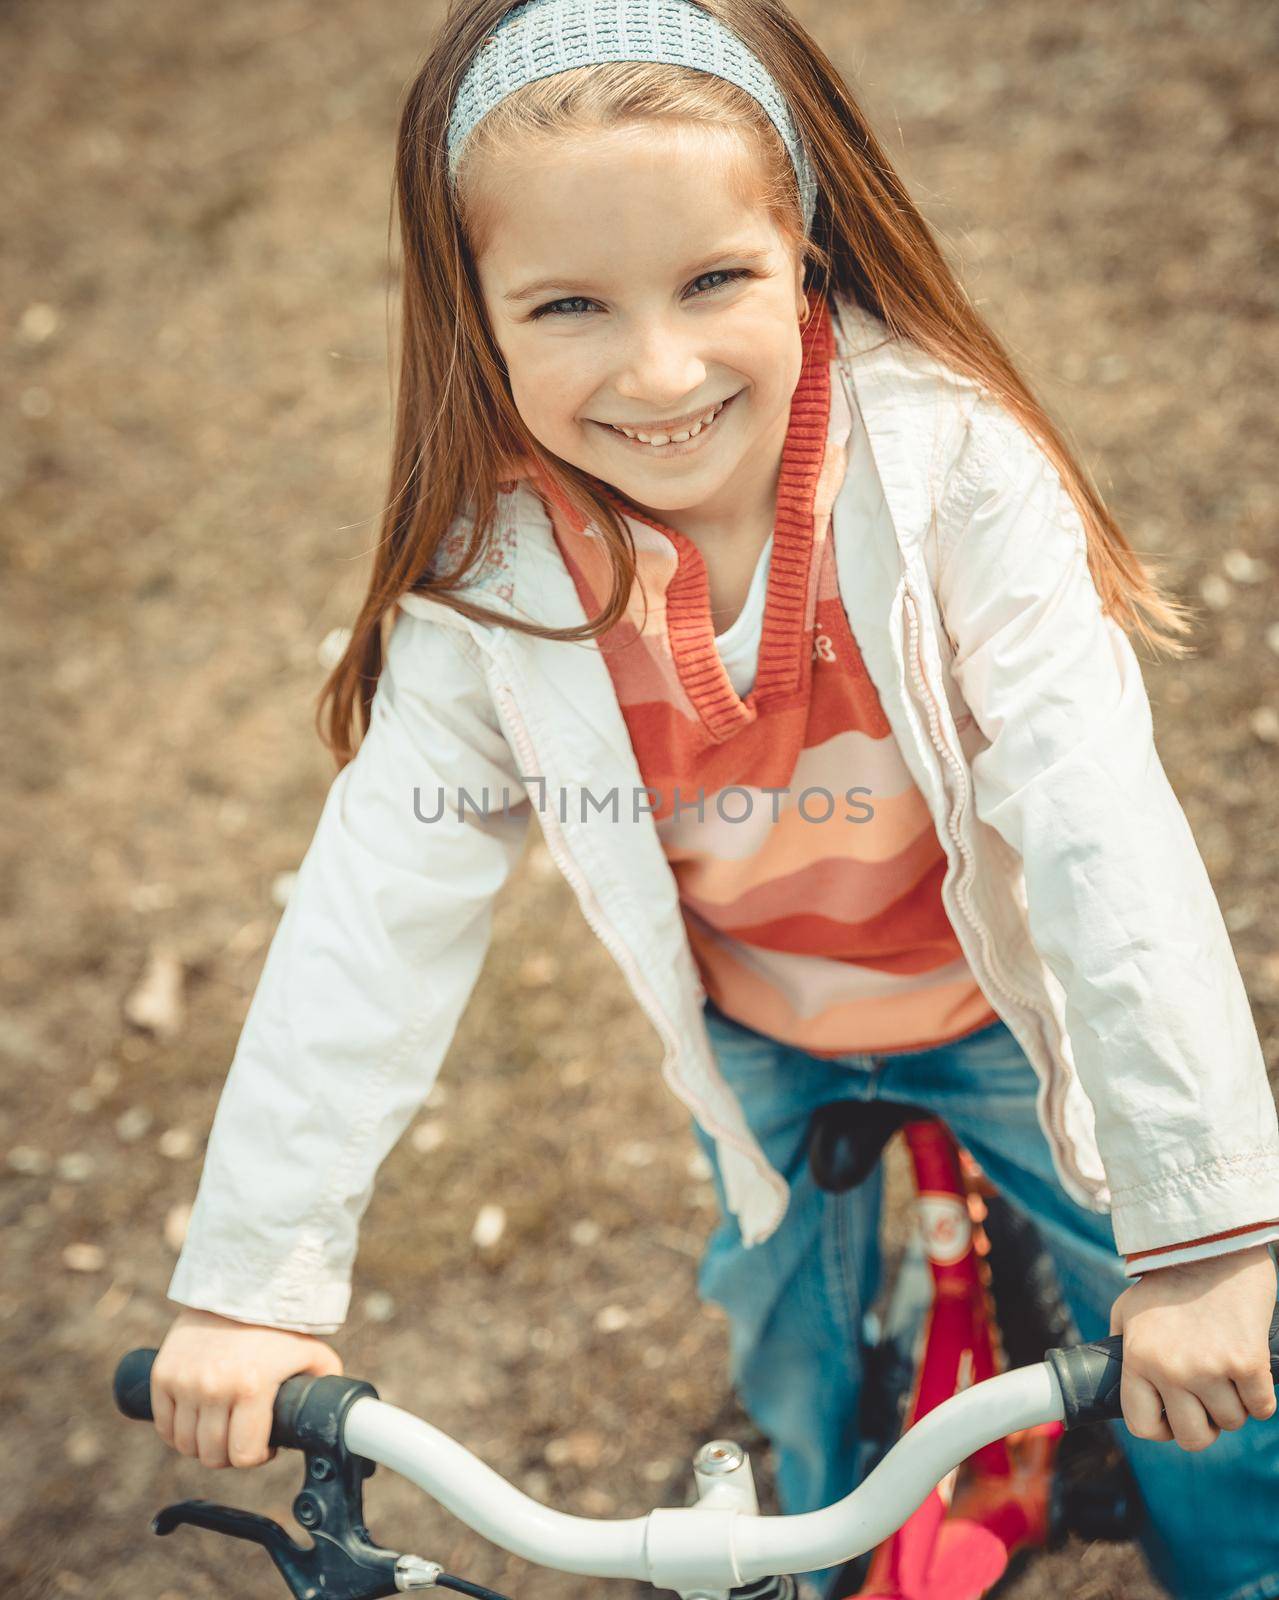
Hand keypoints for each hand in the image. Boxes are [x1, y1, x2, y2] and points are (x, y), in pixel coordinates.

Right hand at [151, 1308, 343, 1469]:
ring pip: (185, 1444)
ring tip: (220, 1428)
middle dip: (230, 1453)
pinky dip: (177, 1432)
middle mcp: (214, 1387)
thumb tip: (340, 1417)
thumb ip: (325, 1386)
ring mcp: (184, 1382)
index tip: (263, 1445)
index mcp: (252, 1387)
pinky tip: (196, 1421)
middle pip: (212, 1455)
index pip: (243, 1455)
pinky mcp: (163, 1374)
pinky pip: (164, 1425)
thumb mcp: (313, 1355)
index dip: (256, 1457)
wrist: (240, 1287)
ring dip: (203, 1445)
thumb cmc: (279, 1325)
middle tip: (241, 1437)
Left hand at [1109, 1244, 1276, 1450]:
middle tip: (1207, 1400)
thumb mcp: (1128, 1310)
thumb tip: (1125, 1383)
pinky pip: (1261, 1407)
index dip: (1161, 1428)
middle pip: (1193, 1437)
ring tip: (1226, 1371)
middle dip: (1203, 1424)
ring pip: (1231, 1421)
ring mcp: (1210, 1368)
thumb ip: (1126, 1348)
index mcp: (1138, 1358)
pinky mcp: (1247, 1362)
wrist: (1210, 1243)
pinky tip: (1250, 1371)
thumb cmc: (1168, 1277)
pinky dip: (1260, 1396)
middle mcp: (1171, 1369)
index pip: (1142, 1425)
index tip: (1173, 1417)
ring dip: (1233, 1403)